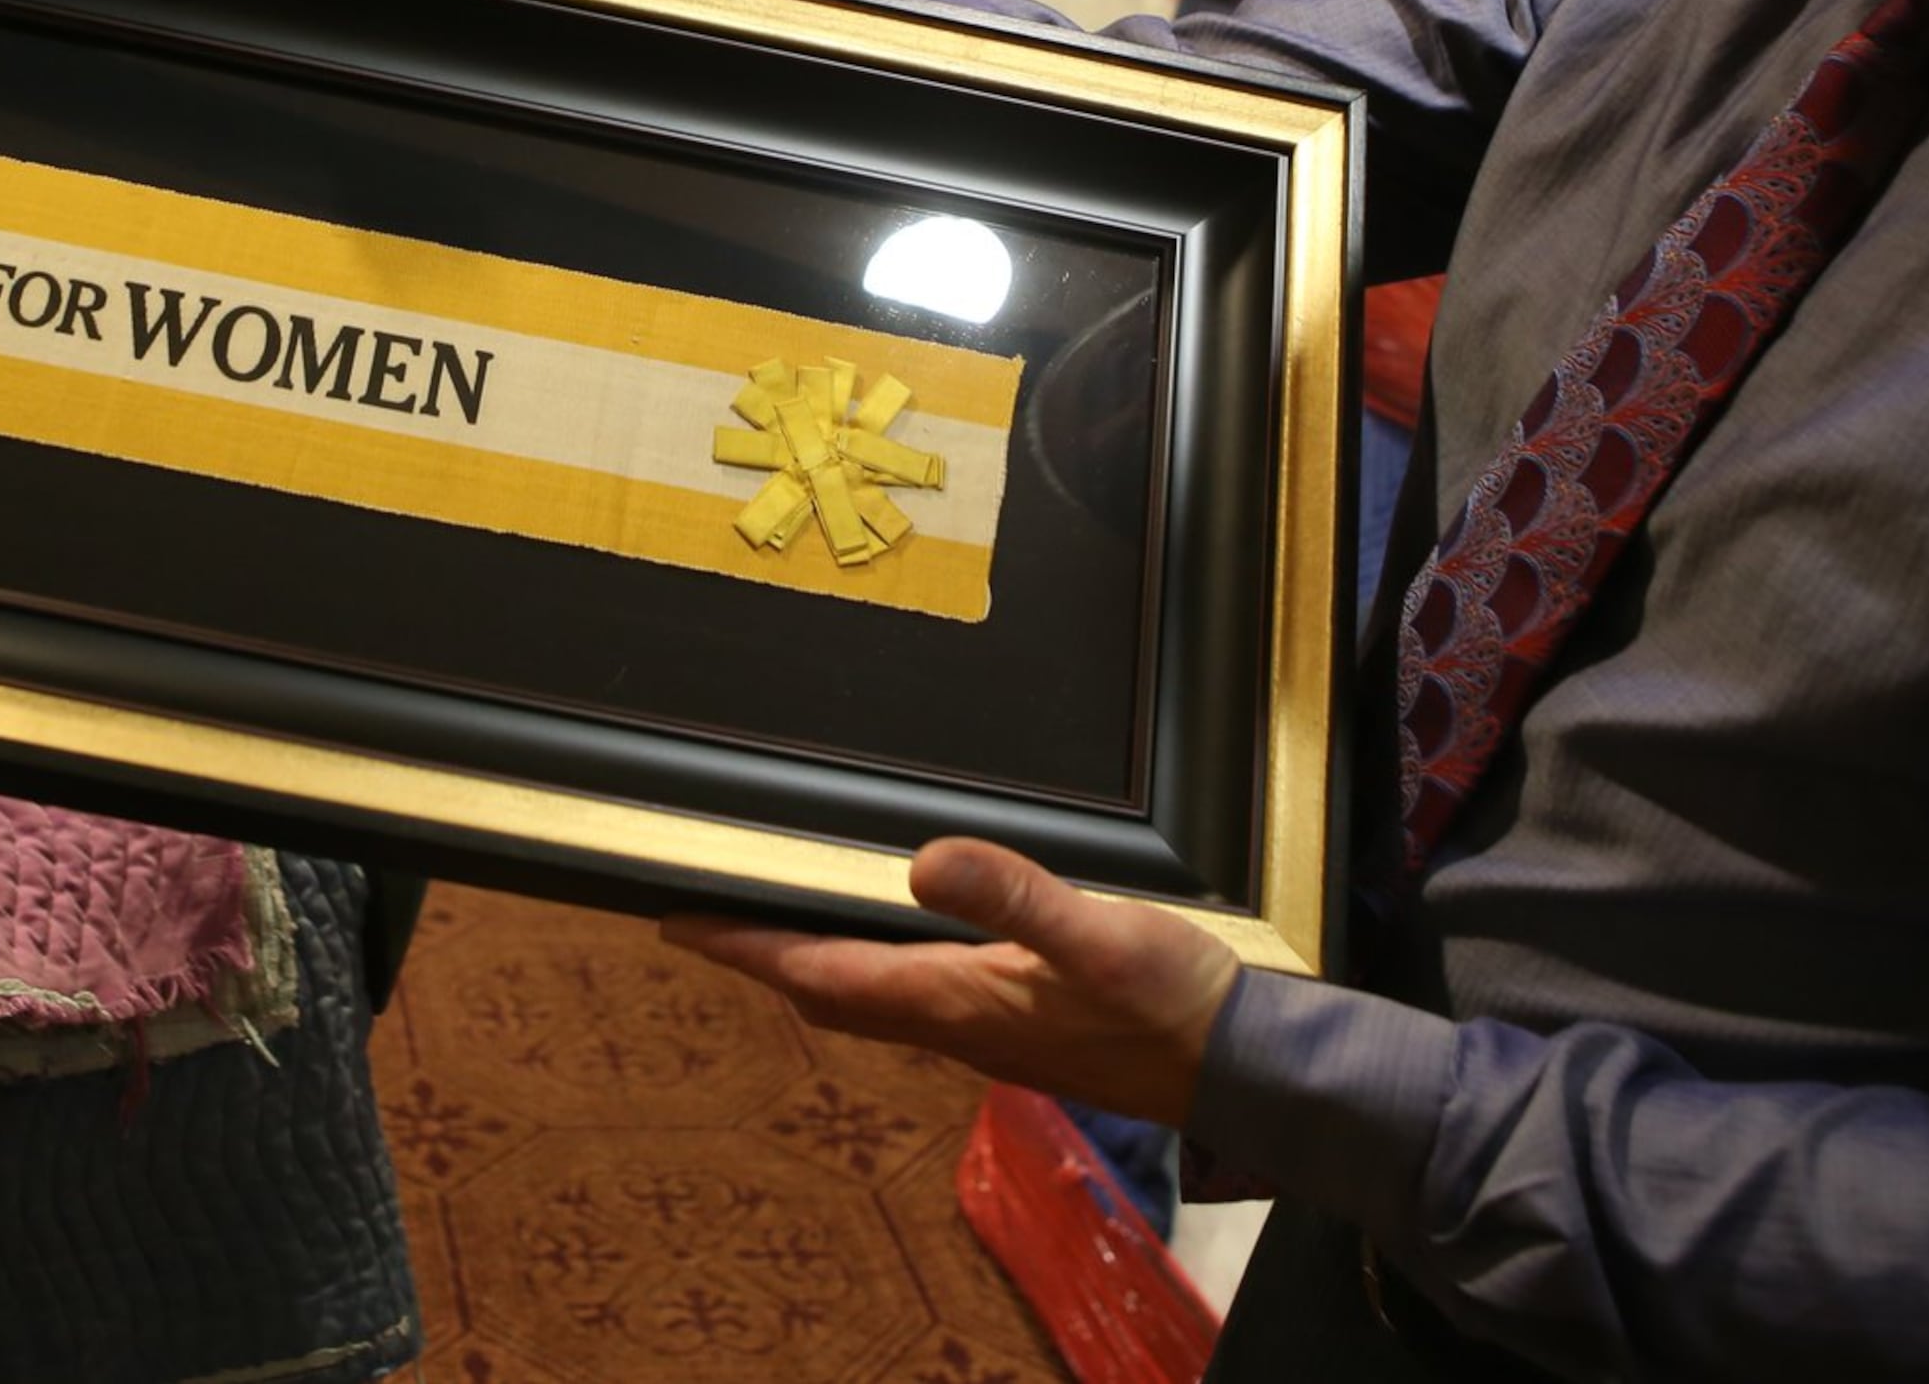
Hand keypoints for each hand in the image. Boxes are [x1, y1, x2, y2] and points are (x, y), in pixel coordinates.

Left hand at [663, 837, 1242, 1125]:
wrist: (1246, 1067)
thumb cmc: (1177, 1006)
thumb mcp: (1098, 936)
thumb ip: (1016, 896)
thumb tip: (926, 861)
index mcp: (959, 1003)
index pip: (825, 974)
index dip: (750, 948)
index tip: (683, 923)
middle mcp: (959, 1025)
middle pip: (833, 993)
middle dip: (766, 957)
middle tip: (706, 922)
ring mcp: (988, 1031)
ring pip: (873, 999)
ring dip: (816, 965)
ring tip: (774, 926)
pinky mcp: (1020, 1024)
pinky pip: (918, 997)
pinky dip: (876, 967)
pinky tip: (892, 940)